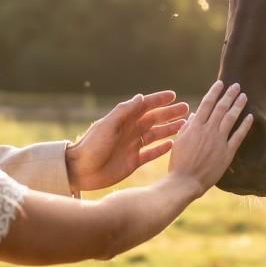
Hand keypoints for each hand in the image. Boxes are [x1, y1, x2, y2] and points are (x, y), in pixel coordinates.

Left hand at [65, 91, 189, 192]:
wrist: (79, 170)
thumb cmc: (90, 146)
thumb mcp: (107, 126)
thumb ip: (124, 111)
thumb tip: (141, 97)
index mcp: (124, 120)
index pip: (145, 106)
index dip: (159, 100)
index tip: (173, 95)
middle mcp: (130, 131)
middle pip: (154, 119)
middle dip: (169, 113)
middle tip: (186, 109)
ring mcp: (132, 146)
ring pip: (156, 135)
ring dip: (169, 129)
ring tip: (185, 125)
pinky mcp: (133, 162)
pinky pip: (151, 153)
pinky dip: (162, 149)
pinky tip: (173, 145)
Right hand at [168, 81, 251, 193]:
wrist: (185, 182)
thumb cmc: (178, 163)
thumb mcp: (179, 141)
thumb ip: (187, 127)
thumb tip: (194, 115)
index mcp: (195, 126)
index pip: (207, 103)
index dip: (214, 92)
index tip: (220, 84)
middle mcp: (208, 130)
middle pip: (221, 108)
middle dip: (229, 95)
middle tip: (236, 86)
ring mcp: (218, 141)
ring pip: (230, 118)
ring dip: (238, 106)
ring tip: (244, 96)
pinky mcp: (227, 153)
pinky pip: (238, 136)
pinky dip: (245, 125)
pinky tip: (250, 117)